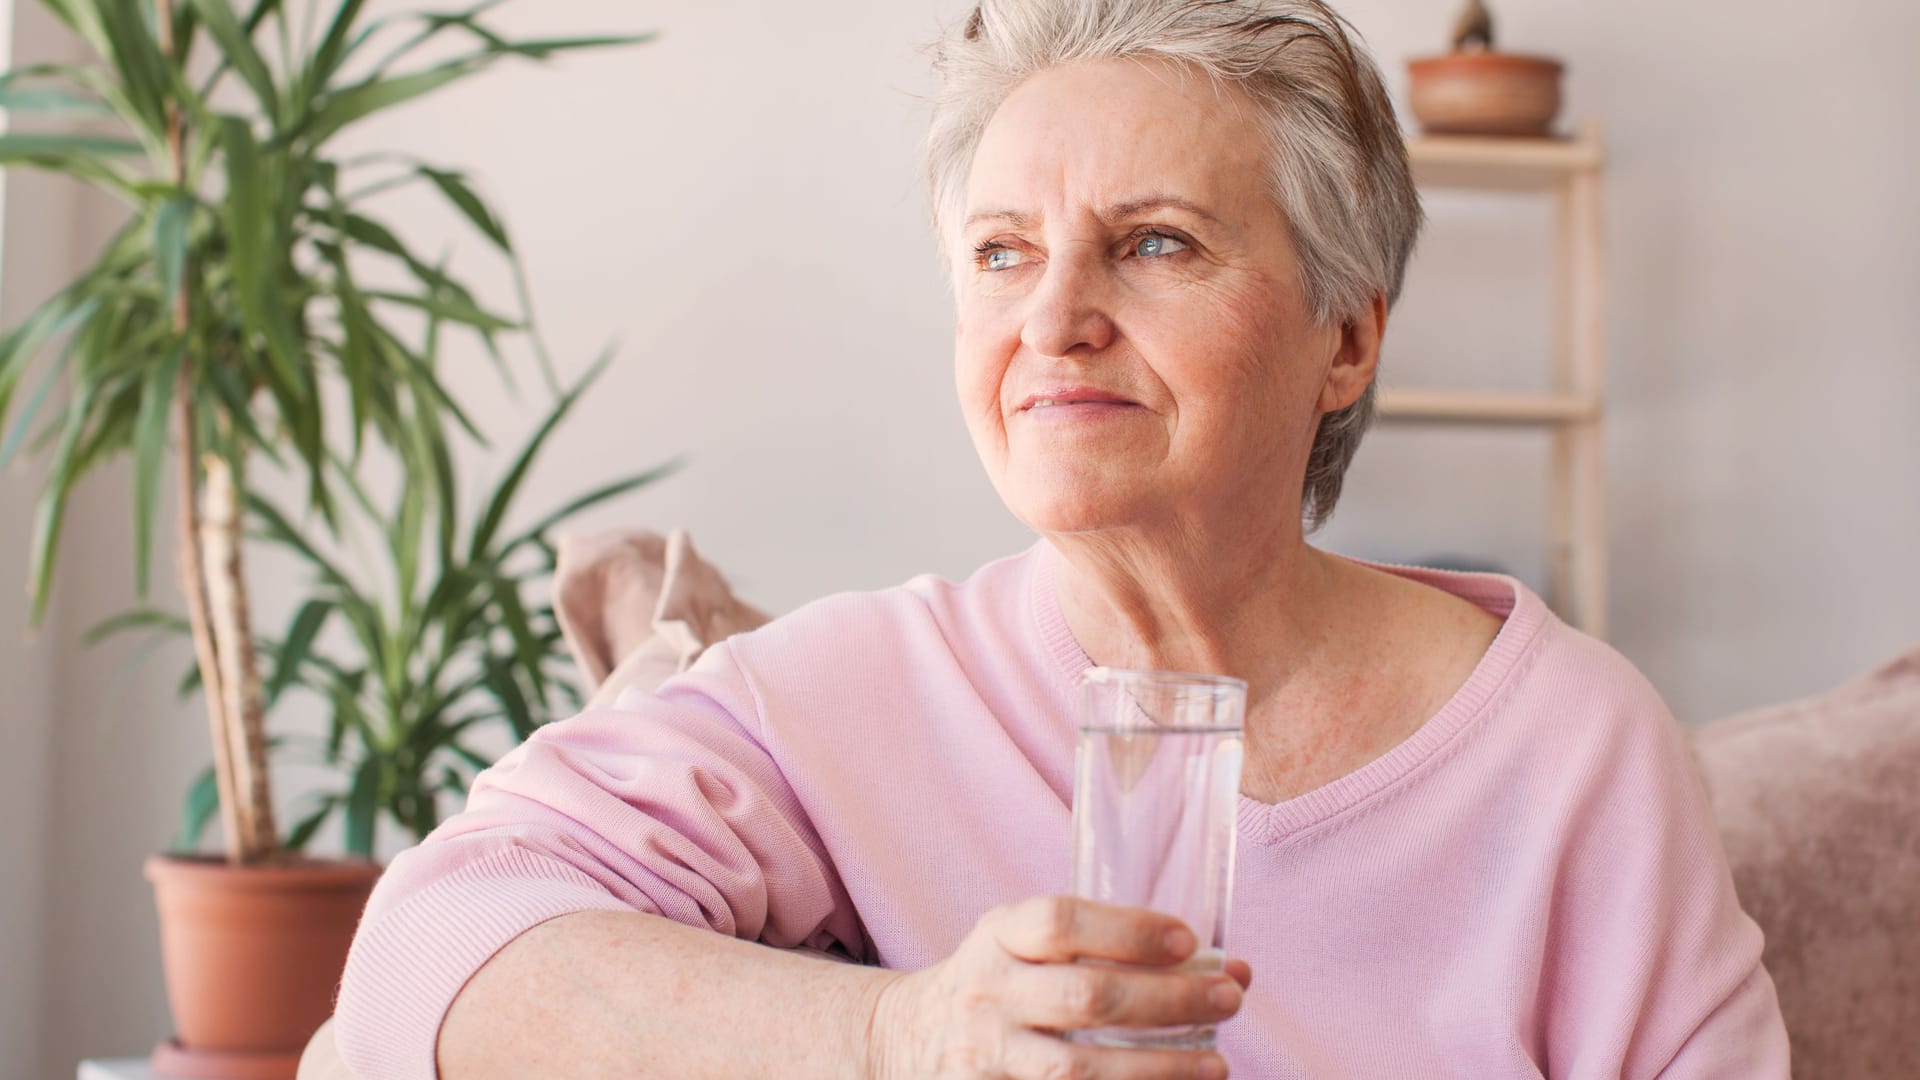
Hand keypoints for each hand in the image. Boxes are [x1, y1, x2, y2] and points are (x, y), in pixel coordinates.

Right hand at [864, 895, 1250, 1078]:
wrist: (907, 1040)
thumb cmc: (999, 985)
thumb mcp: (1028, 946)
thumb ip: (1112, 948)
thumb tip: (1234, 969)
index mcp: (999, 935)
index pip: (1060, 921)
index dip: (1128, 930)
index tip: (1188, 941)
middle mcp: (987, 991)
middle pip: (1084, 996)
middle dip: (1167, 999)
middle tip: (1229, 999)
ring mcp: (986, 1054)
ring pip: (1076, 1068)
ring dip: (1157, 1066)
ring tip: (1217, 1065)